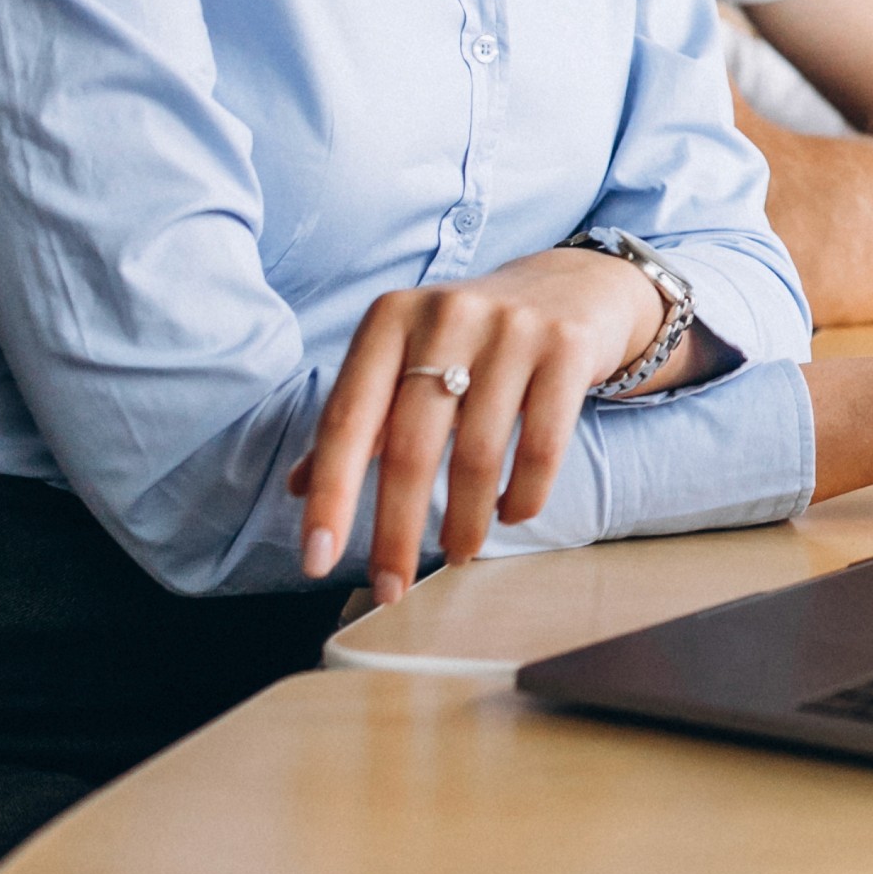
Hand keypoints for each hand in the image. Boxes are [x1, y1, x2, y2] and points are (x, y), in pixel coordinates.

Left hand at [292, 246, 667, 605]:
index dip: (330, 496)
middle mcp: (446, 316)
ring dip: (465, 523)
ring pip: (477, 454)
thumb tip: (299, 488)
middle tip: (390, 588)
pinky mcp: (567, 350)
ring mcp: (512, 329)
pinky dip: (523, 497)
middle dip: (396, 532)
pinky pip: (542, 446)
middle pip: (410, 447)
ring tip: (459, 551)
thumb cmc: (471, 337)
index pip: (347, 419)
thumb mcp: (405, 359)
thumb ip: (359, 418)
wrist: (573, 285)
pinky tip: (511, 514)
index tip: (316, 560)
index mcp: (390, 319)